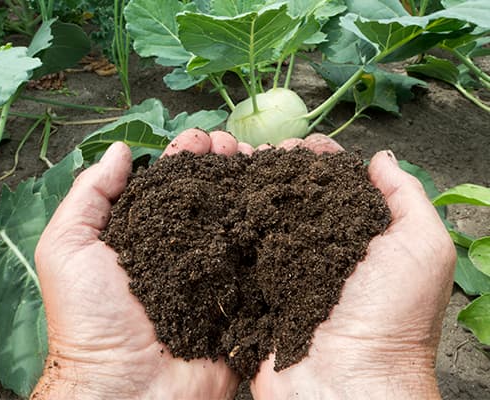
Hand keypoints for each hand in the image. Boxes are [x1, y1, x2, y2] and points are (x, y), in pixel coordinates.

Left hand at [31, 130, 249, 399]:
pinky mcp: (240, 297)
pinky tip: (281, 205)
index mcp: (146, 235)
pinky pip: (259, 258)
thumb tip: (121, 151)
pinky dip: (271, 230)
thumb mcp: (68, 249)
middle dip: (222, 166)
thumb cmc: (92, 319)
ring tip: (261, 162)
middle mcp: (183, 248)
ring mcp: (215, 272)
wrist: (128, 388)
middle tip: (237, 146)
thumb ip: (89, 197)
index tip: (203, 138)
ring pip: (237, 220)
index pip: (170, 186)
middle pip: (208, 197)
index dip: (186, 158)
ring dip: (249, 188)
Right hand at [251, 136, 455, 399]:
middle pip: (300, 200)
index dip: (323, 164)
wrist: (347, 385)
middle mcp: (323, 252)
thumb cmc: (393, 317)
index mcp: (360, 240)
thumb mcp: (422, 248)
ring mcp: (287, 271)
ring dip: (256, 191)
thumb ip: (406, 197)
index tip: (306, 145)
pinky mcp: (258, 291)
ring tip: (243, 165)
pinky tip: (224, 202)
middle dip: (285, 172)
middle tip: (270, 153)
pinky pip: (243, 253)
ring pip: (268, 220)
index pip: (339, 189)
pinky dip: (233, 226)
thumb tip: (380, 159)